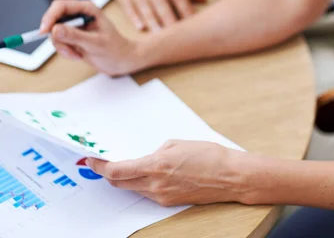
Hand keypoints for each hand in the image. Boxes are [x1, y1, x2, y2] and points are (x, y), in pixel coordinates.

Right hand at [40, 0, 144, 75]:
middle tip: (67, 49)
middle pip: (54, 19)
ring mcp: (74, 26)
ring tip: (79, 54)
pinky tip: (79, 55)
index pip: (61, 6)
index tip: (45, 31)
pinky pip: (59, 43)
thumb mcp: (96, 43)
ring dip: (63, 47)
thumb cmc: (115, 49)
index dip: (50, 16)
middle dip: (57, 37)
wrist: (121, 61)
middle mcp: (79, 15)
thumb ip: (75, 36)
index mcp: (87, 8)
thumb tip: (55, 29)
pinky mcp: (72, 37)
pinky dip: (66, 52)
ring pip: (54, 34)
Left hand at [87, 140, 252, 206]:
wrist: (229, 176)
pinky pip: (147, 193)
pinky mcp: (169, 202)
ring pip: (133, 189)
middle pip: (120, 183)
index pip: (118, 170)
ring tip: (122, 167)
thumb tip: (147, 158)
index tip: (91, 160)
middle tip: (101, 163)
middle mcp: (155, 185)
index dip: (101, 166)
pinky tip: (145, 174)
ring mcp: (161, 196)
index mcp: (155, 166)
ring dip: (124, 179)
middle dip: (108, 173)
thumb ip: (157, 151)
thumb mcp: (177, 143)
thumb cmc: (207, 155)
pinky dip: (140, 184)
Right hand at [92, 0, 206, 30]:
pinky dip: (134, 17)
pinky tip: (141, 28)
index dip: (185, 9)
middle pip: (161, 3)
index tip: (193, 23)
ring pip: (145, 7)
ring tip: (160, 36)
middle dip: (169, 19)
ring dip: (153, 22)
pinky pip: (129, 6)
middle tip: (176, 35)